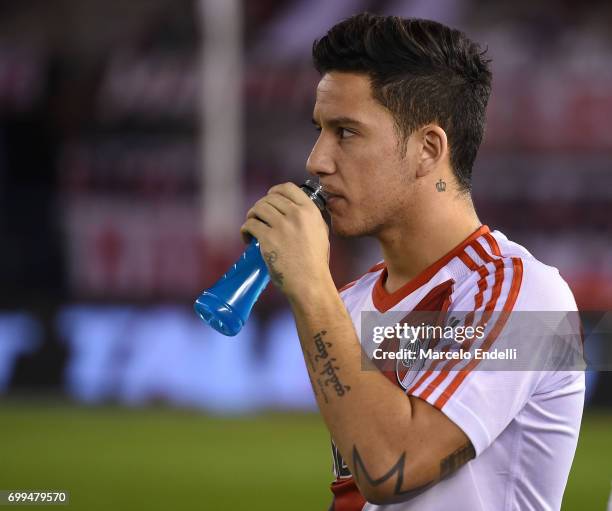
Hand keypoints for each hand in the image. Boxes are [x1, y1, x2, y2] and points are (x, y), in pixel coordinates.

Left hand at [240, 182, 331, 297]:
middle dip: (261, 206)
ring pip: (258, 209)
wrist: (310, 283)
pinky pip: (250, 225)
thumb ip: (310, 219)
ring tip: (251, 226)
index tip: (269, 198)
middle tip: (258, 217)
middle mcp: (296, 215)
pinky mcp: (268, 239)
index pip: (288, 188)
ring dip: (251, 216)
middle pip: (270, 199)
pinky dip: (245, 230)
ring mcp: (281, 226)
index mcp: (310, 211)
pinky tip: (247, 238)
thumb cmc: (316, 263)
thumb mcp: (321, 233)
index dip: (275, 191)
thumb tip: (295, 209)